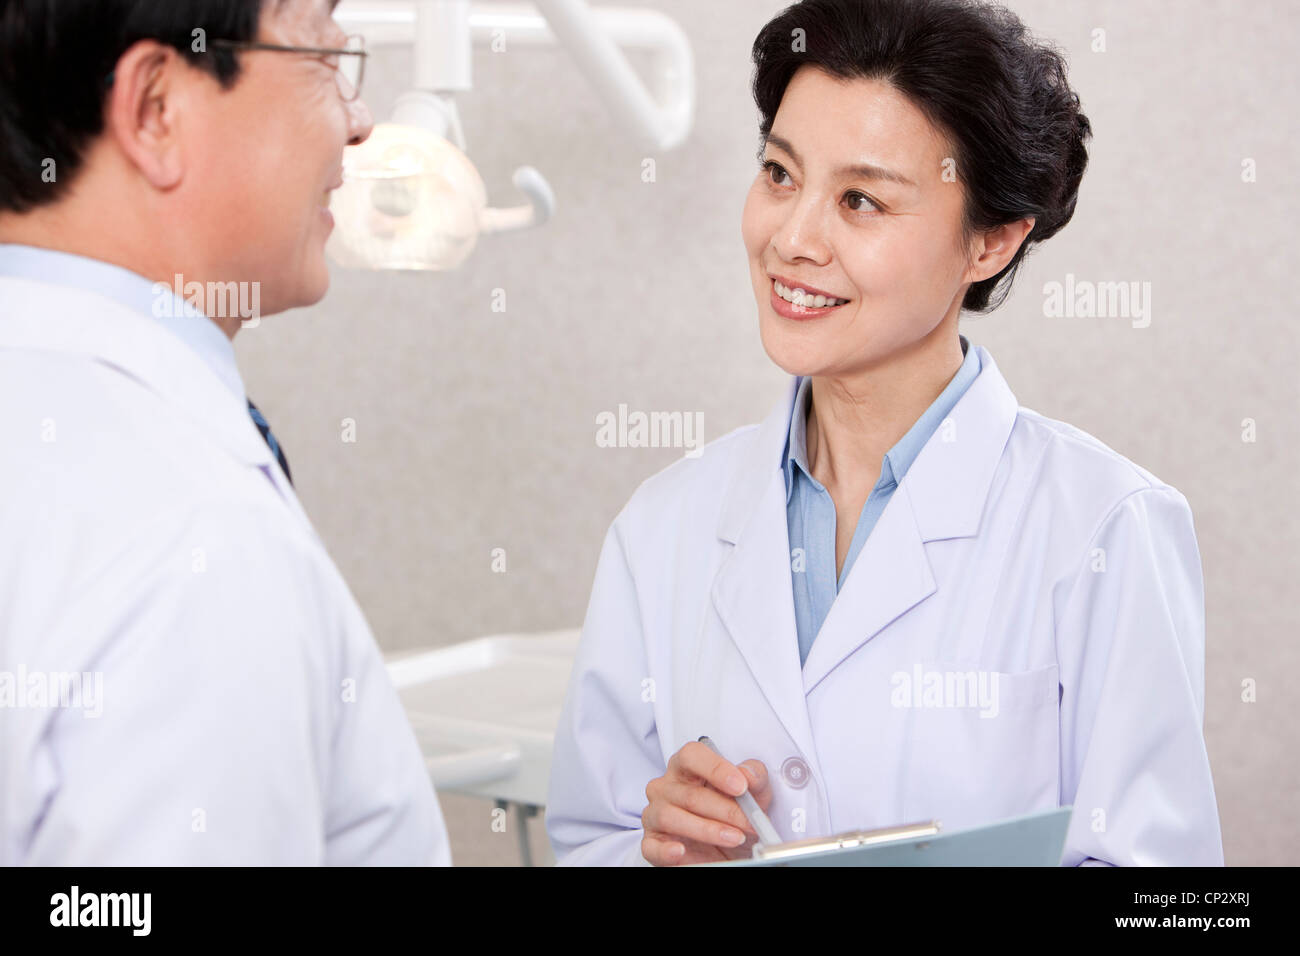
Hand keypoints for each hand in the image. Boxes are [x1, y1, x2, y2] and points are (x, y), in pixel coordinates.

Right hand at [641, 740, 772, 865]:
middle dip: (725, 810)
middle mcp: (666, 787)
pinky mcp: (652, 843)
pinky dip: (665, 850)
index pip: (691, 755)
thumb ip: (755, 778)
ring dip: (707, 830)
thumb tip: (747, 774)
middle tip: (749, 823)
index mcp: (686, 768)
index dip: (716, 768)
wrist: (729, 851)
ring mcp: (655, 814)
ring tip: (734, 838)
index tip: (740, 787)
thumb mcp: (754, 794)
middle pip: (690, 794)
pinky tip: (680, 851)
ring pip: (670, 817)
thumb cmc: (734, 815)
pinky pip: (652, 846)